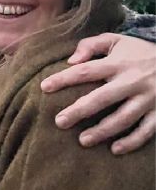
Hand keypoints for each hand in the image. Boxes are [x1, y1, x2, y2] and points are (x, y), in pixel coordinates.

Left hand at [41, 33, 155, 154]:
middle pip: (102, 98)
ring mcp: (148, 98)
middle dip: (79, 111)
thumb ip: (91, 46)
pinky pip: (147, 130)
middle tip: (59, 122)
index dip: (64, 79)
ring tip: (83, 140)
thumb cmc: (137, 51)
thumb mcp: (115, 41)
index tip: (44, 87)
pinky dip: (132, 141)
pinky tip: (115, 149)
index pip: (85, 71)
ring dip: (103, 131)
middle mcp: (132, 81)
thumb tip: (71, 61)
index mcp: (118, 63)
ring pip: (124, 118)